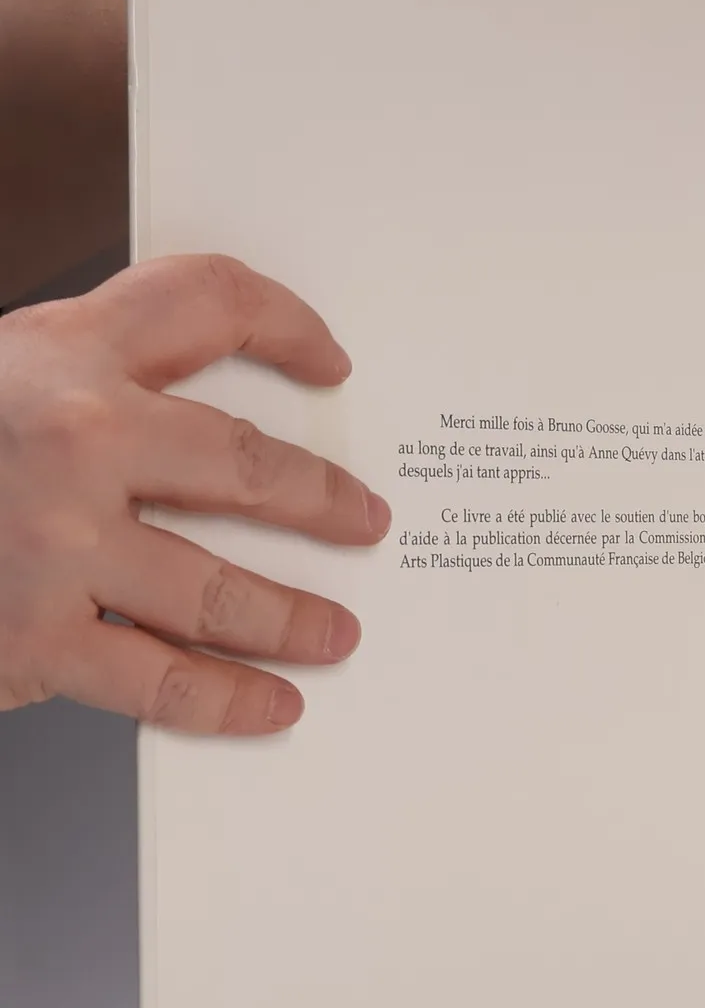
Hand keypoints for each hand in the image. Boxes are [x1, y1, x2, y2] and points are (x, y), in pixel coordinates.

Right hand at [0, 255, 388, 733]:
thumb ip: (92, 382)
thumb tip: (208, 429)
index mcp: (63, 350)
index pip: (206, 299)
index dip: (286, 322)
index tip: (332, 363)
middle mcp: (73, 436)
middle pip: (249, 461)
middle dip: (323, 502)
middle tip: (368, 522)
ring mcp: (53, 542)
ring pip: (220, 588)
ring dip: (293, 618)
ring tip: (339, 634)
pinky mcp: (30, 638)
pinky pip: (161, 680)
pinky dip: (226, 700)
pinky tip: (270, 708)